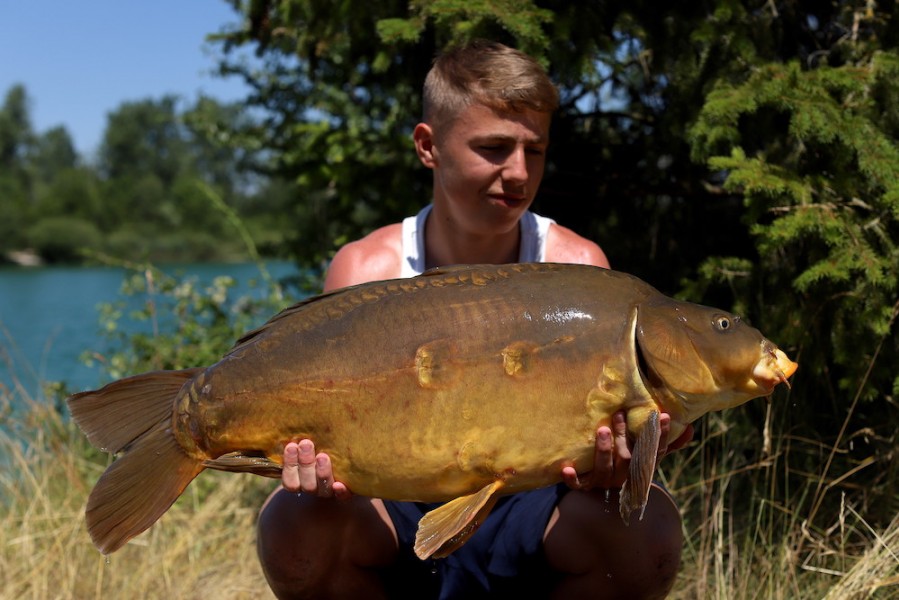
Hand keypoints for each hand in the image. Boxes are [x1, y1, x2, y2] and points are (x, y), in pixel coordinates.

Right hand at [281, 439, 351, 499]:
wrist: (344, 462)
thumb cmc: (320, 446)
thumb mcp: (306, 444)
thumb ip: (298, 438)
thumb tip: (281, 410)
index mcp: (300, 481)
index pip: (289, 480)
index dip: (289, 465)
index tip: (291, 445)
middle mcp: (314, 488)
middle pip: (306, 483)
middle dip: (305, 463)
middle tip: (306, 443)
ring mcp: (330, 491)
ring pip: (322, 488)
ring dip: (321, 472)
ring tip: (323, 456)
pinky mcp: (348, 491)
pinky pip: (343, 496)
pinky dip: (340, 492)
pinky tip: (339, 485)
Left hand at [561, 410, 693, 490]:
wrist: (605, 498)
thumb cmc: (629, 466)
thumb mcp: (648, 456)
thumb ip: (668, 443)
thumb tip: (691, 426)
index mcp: (641, 467)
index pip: (655, 452)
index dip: (660, 435)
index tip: (663, 415)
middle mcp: (625, 476)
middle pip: (627, 458)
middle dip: (624, 437)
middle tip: (620, 414)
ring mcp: (605, 483)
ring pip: (605, 470)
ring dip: (603, 451)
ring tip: (602, 431)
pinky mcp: (586, 487)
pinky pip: (579, 486)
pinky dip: (573, 480)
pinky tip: (567, 469)